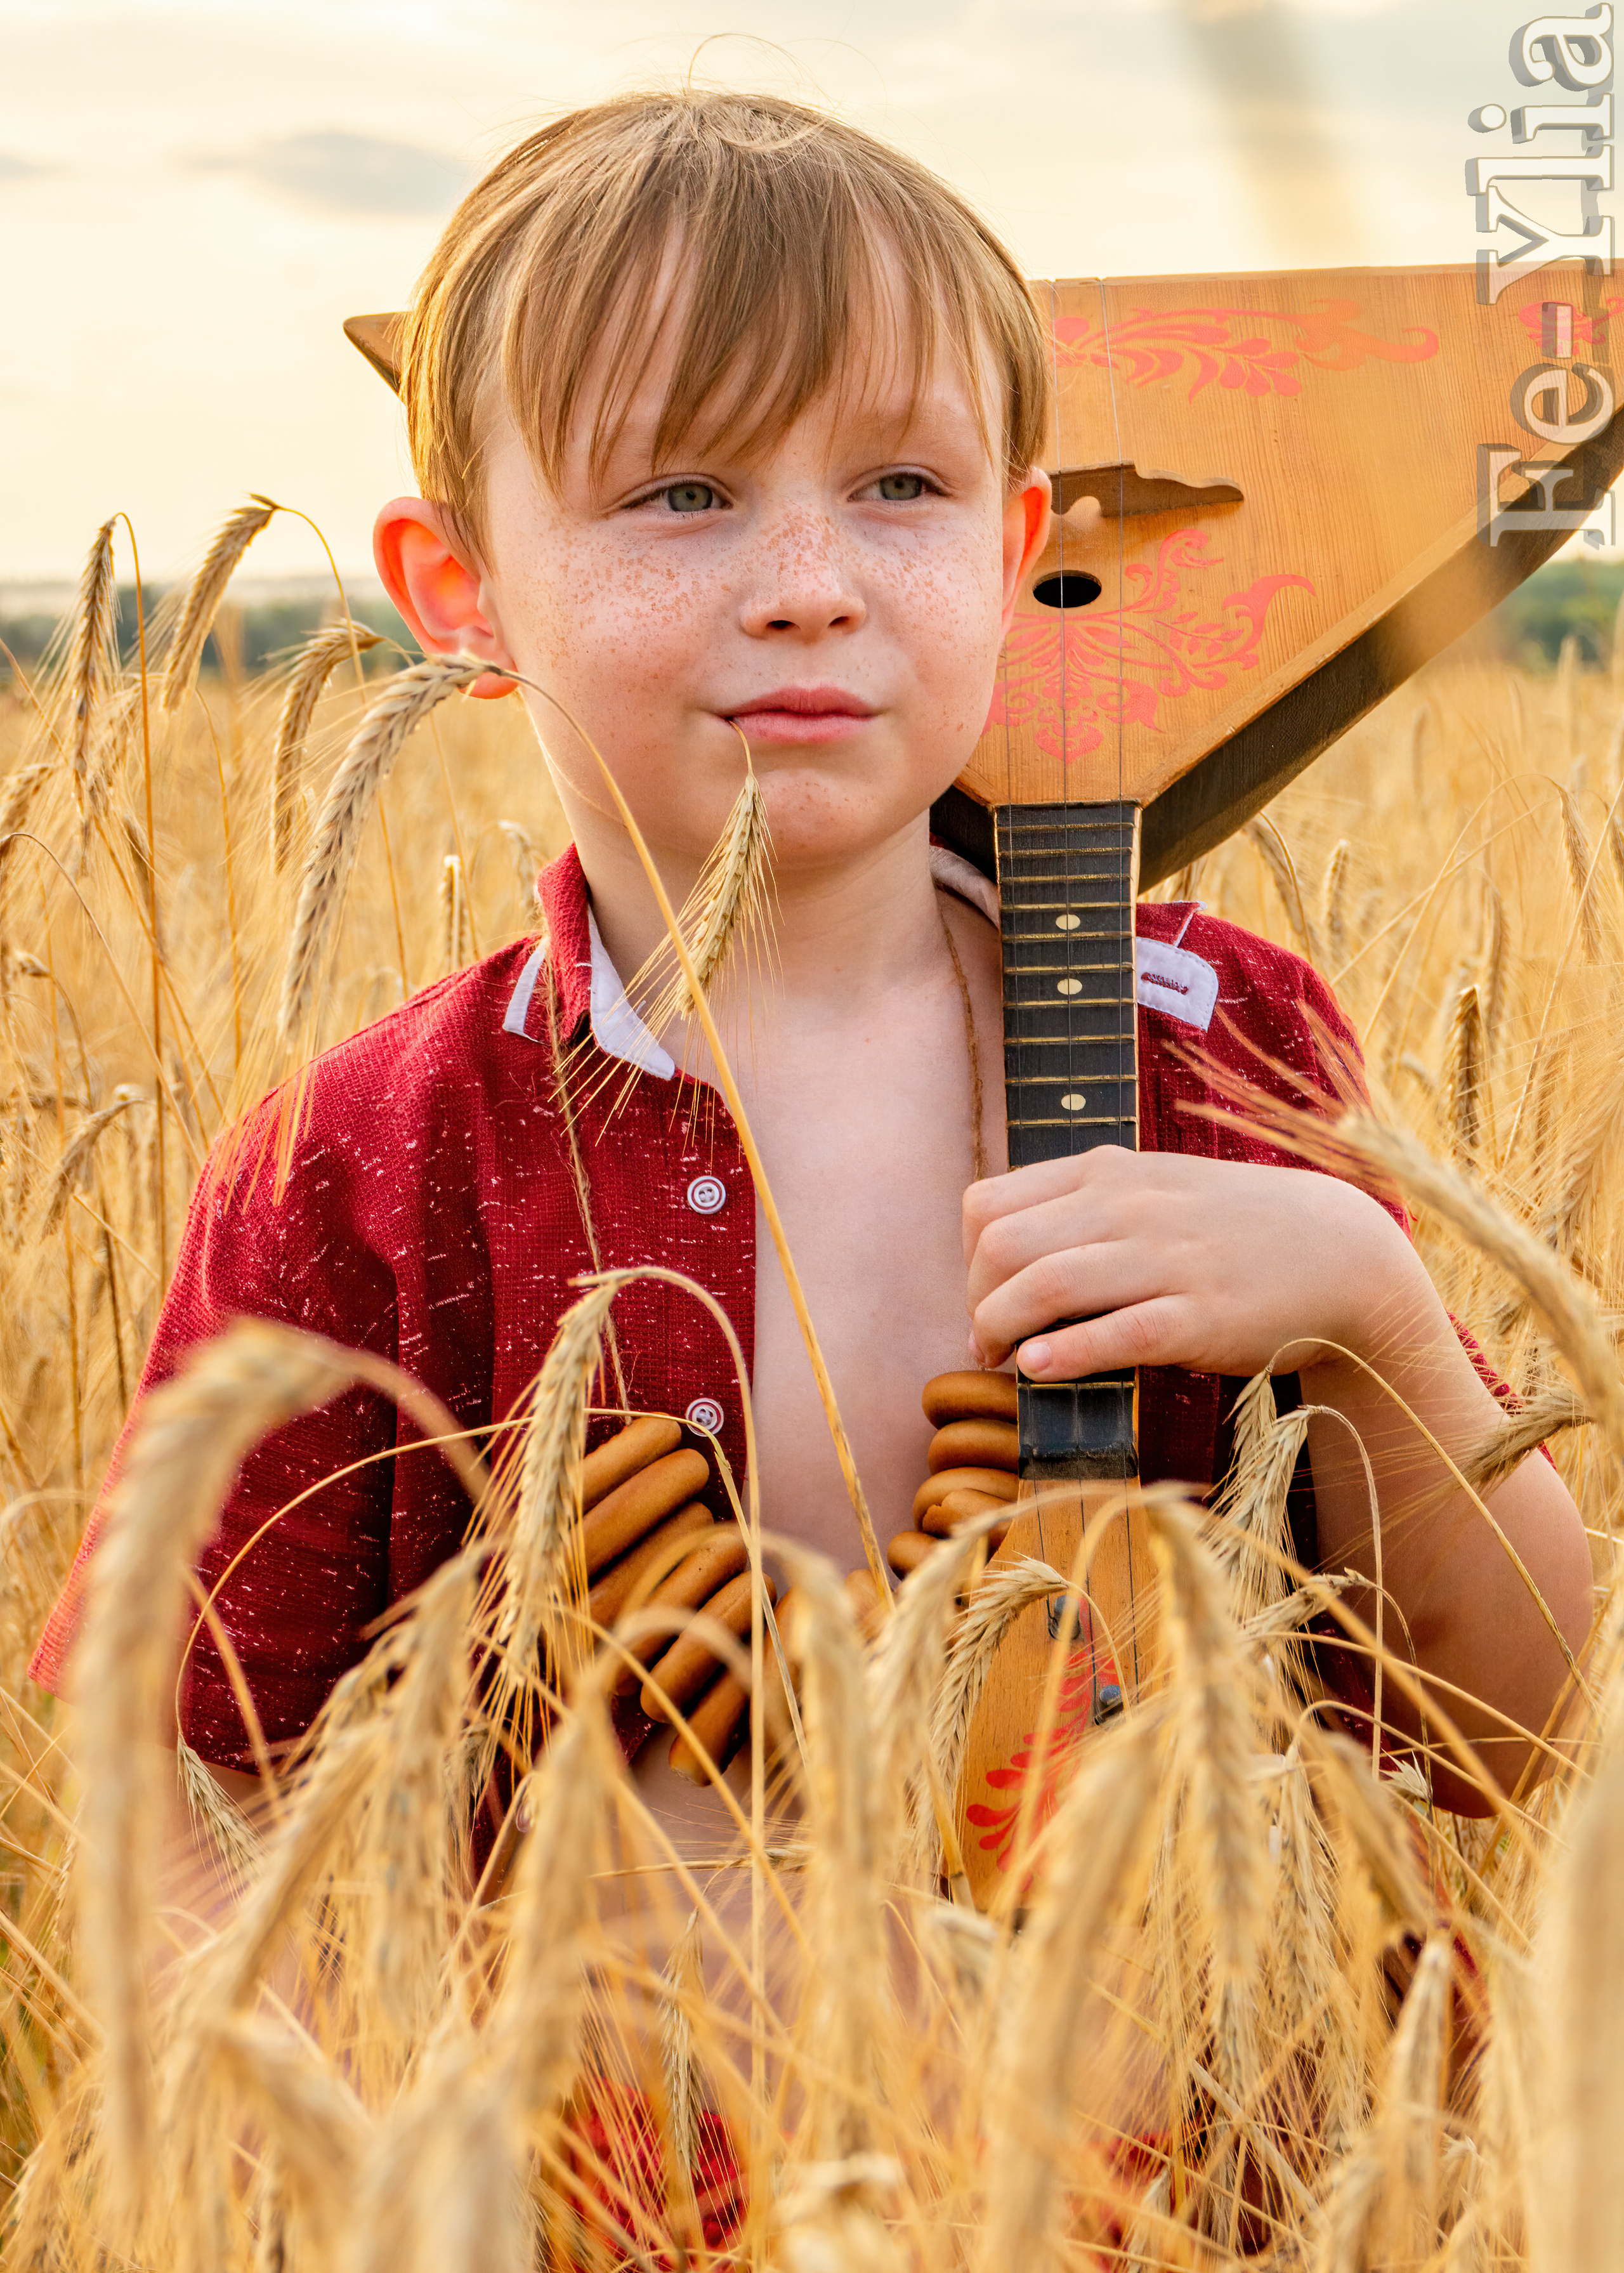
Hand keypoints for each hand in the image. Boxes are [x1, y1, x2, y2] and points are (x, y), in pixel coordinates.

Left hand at [963, 1147, 1421, 1384]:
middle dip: (976, 1304)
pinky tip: (1040, 1371)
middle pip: (1001, 1248)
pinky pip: (1113, 1333)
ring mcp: (1165, 1260)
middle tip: (988, 1342)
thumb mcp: (1150, 1191)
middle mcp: (1127, 1207)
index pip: (987, 1206)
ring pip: (1045, 1286)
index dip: (966, 1262)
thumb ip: (1081, 1209)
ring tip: (1006, 1361)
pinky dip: (1064, 1355)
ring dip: (1003, 1332)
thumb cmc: (1230, 1230)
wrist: (1339, 1253)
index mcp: (1106, 1173)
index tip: (984, 1297)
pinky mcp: (1199, 1317)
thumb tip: (1001, 1255)